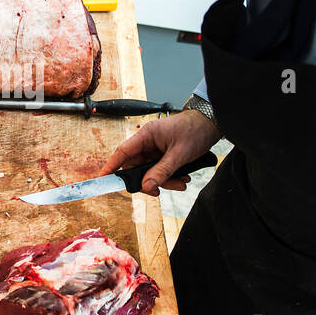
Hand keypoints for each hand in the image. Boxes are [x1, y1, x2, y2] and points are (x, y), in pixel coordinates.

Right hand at [101, 109, 219, 194]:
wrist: (213, 124)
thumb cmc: (195, 130)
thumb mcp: (179, 154)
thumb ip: (162, 171)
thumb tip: (146, 185)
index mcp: (147, 135)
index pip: (122, 152)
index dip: (111, 166)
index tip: (102, 179)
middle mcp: (149, 142)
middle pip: (137, 167)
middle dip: (148, 180)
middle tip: (159, 190)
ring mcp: (157, 149)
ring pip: (150, 172)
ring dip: (163, 181)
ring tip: (180, 182)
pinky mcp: (165, 154)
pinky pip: (161, 170)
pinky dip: (170, 177)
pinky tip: (182, 178)